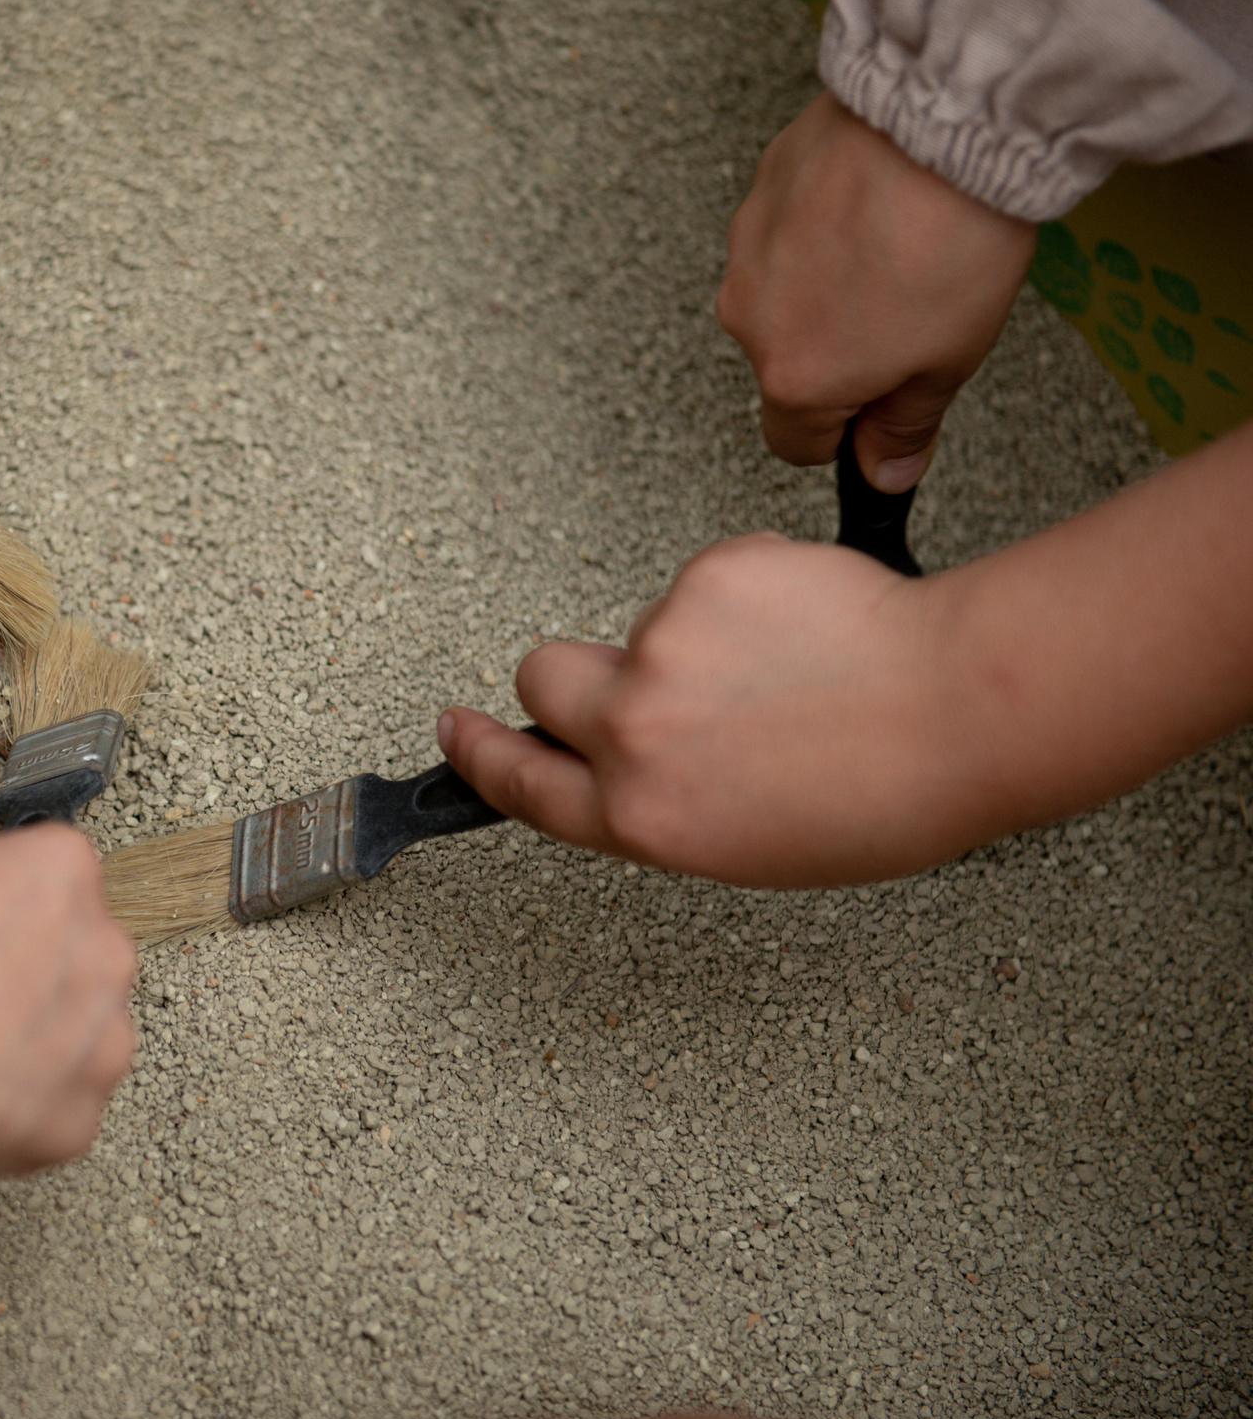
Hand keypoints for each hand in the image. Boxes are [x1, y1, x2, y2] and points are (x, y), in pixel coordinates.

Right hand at [0, 826, 137, 1178]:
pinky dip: (27, 1101)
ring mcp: (104, 1037)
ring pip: (83, 1030)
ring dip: (43, 1038)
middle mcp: (104, 949)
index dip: (13, 898)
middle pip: (85, 952)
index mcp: (63, 871)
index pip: (59, 869)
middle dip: (41, 969)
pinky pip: (63, 1099)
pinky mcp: (84, 1110)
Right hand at [436, 533, 1007, 887]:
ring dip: (701, 639)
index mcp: (644, 815)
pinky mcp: (707, 577)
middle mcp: (634, 731)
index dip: (479, 755)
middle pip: (544, 678)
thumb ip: (671, 801)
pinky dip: (751, 597)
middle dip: (575, 678)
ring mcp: (663, 646)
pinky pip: (708, 581)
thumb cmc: (887, 791)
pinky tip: (810, 629)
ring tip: (795, 670)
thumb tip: (645, 763)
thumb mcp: (756, 841)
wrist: (961, 707)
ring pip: (647, 626)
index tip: (456, 731)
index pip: (522, 784)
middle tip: (649, 684)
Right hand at [718, 91, 1033, 492]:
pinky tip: (879, 205)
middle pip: (788, 360)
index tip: (882, 411)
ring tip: (897, 248)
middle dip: (838, 349)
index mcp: (795, 377)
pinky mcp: (760, 190)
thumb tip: (886, 470)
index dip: (846, 435)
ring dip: (828, 285)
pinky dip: (823, 228)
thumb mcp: (950, 360)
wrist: (939, 126)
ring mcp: (747, 250)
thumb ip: (906, 426)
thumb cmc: (948, 243)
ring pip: (784, 292)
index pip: (795, 444)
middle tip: (910, 315)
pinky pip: (786, 230)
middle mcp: (751, 318)